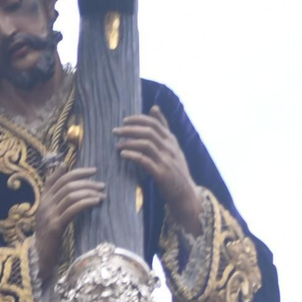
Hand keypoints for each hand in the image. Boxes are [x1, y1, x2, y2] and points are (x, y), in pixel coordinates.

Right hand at [35, 165, 103, 282]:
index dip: (76, 172)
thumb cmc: (50, 233)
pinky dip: (86, 203)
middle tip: (102, 185)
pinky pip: (73, 209)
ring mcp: (49, 215)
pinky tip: (96, 202)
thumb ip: (58, 196)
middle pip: (67, 185)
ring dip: (89, 192)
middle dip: (87, 182)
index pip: (57, 178)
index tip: (93, 170)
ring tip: (102, 195)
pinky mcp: (55, 226)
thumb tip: (66, 174)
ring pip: (70, 195)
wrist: (42, 256)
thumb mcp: (52, 212)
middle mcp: (44, 204)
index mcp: (43, 199)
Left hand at [114, 105, 201, 233]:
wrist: (185, 194)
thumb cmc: (175, 169)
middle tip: (115, 131)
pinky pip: (144, 161)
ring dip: (129, 142)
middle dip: (129, 130)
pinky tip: (123, 154)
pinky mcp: (161, 174)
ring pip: (146, 144)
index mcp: (171, 140)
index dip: (138, 120)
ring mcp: (166, 160)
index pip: (154, 123)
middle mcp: (170, 148)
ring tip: (116, 144)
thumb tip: (154, 107)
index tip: (124, 121)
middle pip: (148, 132)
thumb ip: (163, 128)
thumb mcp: (172, 146)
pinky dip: (132, 155)